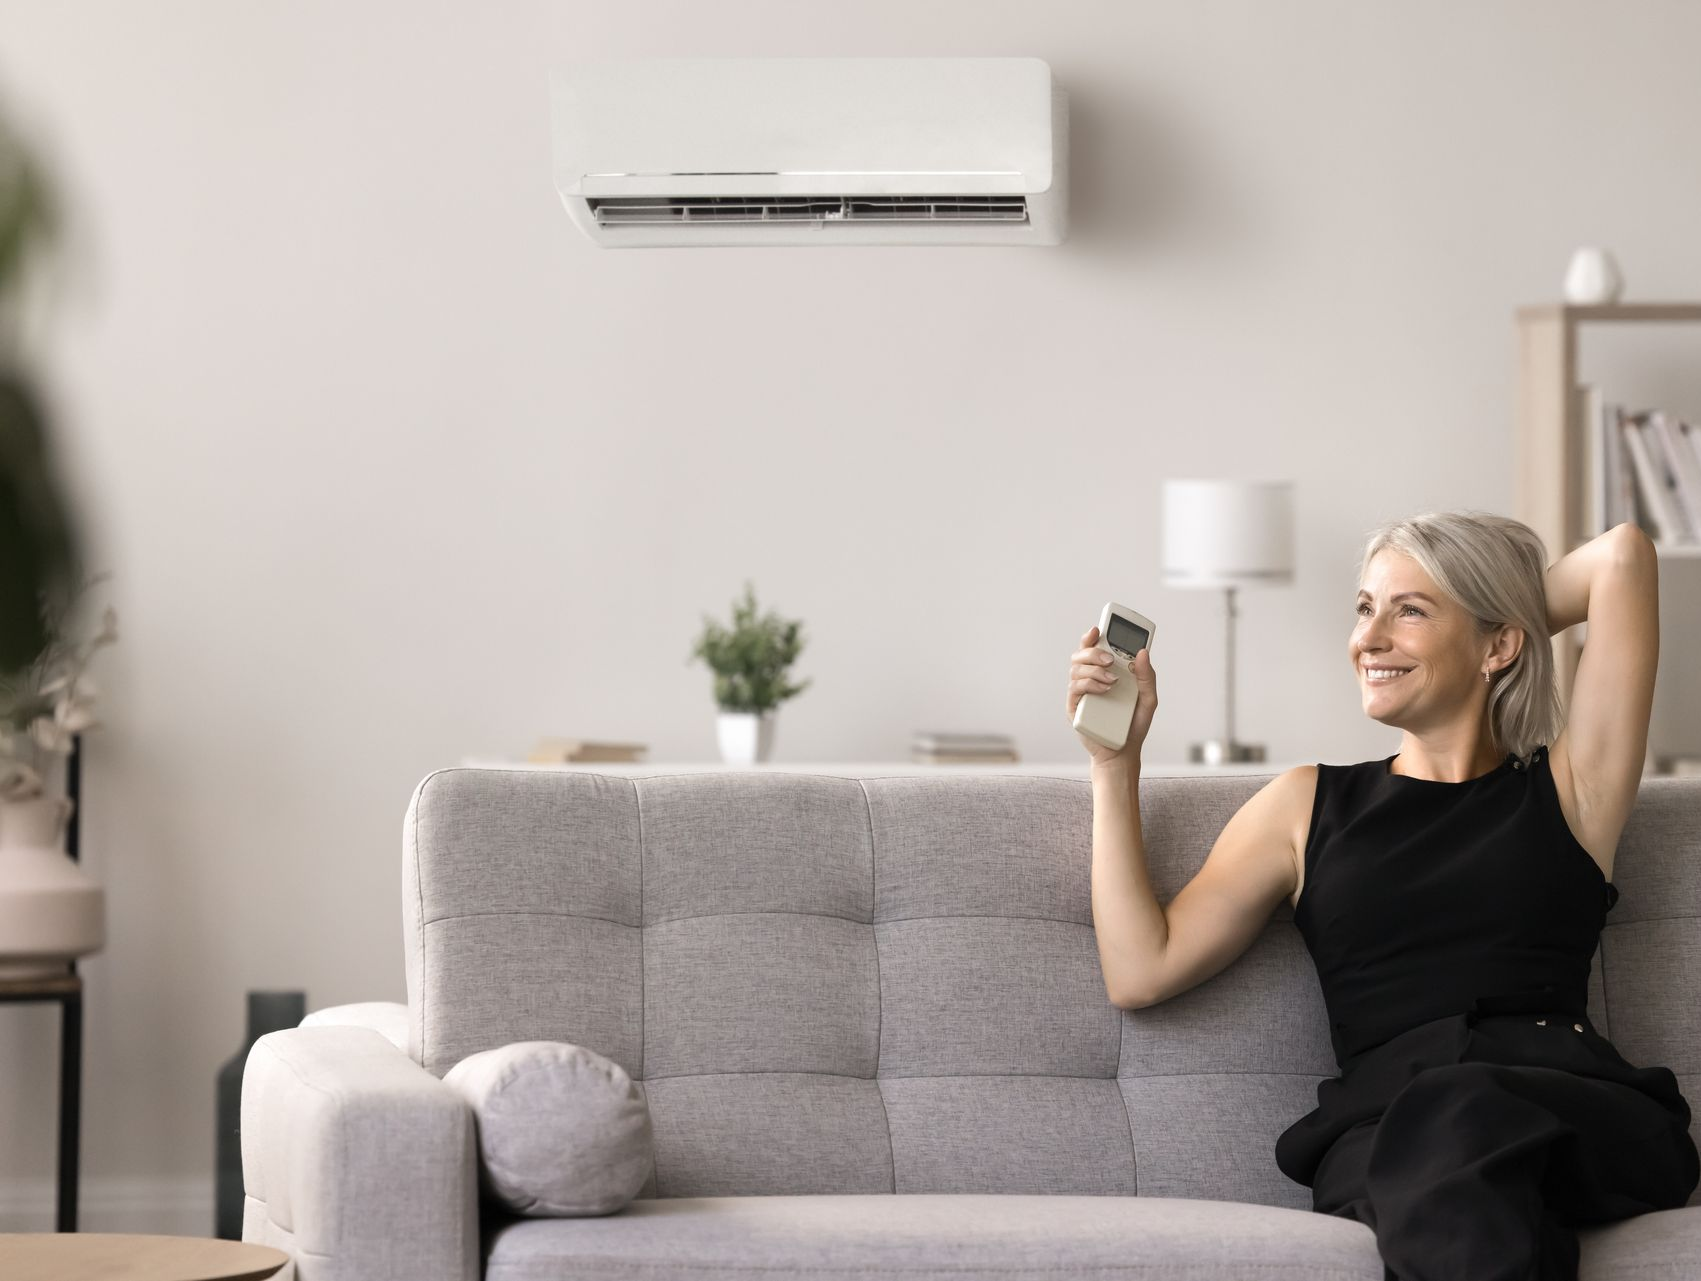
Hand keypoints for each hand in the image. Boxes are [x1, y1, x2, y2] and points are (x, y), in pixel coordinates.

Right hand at [1066, 625, 1156, 767]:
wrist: (1123, 752)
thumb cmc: (1133, 725)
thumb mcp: (1148, 698)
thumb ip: (1146, 676)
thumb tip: (1142, 653)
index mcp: (1106, 674)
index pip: (1094, 649)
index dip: (1092, 637)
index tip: (1098, 629)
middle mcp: (1090, 680)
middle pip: (1080, 655)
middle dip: (1093, 651)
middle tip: (1109, 660)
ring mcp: (1081, 694)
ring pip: (1076, 669)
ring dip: (1094, 669)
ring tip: (1111, 680)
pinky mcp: (1075, 707)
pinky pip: (1075, 688)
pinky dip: (1090, 684)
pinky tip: (1104, 689)